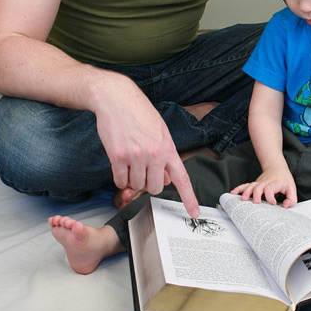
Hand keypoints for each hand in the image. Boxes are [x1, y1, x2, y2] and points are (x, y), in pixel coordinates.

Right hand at [90, 71, 198, 217]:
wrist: (116, 98)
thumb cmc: (139, 113)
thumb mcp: (160, 131)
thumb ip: (165, 155)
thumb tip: (166, 179)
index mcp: (167, 147)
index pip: (182, 178)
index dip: (189, 198)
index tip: (194, 213)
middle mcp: (154, 154)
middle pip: (154, 188)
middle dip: (148, 182)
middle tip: (142, 166)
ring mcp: (135, 156)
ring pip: (135, 186)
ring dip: (132, 178)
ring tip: (130, 157)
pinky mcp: (117, 156)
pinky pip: (119, 181)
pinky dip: (119, 176)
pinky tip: (119, 159)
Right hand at [231, 165, 296, 207]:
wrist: (277, 167)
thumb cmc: (284, 179)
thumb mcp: (292, 188)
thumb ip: (291, 199)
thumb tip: (284, 206)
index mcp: (274, 184)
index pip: (270, 189)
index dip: (270, 197)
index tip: (273, 203)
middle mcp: (265, 182)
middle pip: (258, 187)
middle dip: (256, 195)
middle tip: (256, 202)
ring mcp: (259, 183)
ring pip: (250, 186)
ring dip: (246, 192)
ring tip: (243, 200)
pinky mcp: (255, 184)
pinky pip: (245, 185)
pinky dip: (239, 188)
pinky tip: (233, 193)